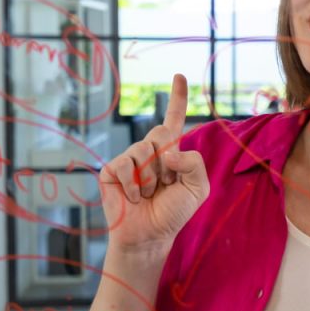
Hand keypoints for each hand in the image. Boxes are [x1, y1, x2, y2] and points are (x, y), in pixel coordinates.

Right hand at [99, 74, 209, 252]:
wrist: (150, 235)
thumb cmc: (174, 212)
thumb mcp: (197, 188)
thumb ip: (194, 163)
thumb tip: (168, 152)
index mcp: (171, 151)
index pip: (174, 119)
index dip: (178, 97)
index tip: (179, 75)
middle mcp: (148, 150)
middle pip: (162, 133)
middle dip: (168, 161)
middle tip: (164, 185)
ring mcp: (128, 159)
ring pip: (145, 151)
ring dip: (151, 179)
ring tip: (148, 194)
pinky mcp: (111, 171)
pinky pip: (125, 167)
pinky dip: (134, 186)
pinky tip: (134, 199)